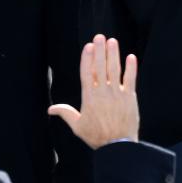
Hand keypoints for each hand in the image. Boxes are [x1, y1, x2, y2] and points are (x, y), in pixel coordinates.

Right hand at [48, 35, 138, 149]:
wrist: (118, 145)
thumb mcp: (78, 126)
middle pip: (100, 67)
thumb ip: (65, 113)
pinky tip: (131, 57)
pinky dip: (131, 68)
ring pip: (115, 70)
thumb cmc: (96, 136)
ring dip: (114, 54)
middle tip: (100, 36)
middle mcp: (103, 92)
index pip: (87, 73)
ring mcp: (117, 93)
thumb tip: (50, 109)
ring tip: (112, 41)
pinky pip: (130, 79)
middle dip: (100, 50)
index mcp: (89, 97)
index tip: (88, 46)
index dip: (87, 58)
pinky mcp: (130, 97)